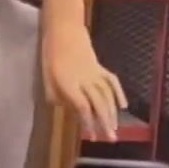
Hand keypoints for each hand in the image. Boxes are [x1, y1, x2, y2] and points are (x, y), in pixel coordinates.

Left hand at [42, 23, 126, 141]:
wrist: (64, 27)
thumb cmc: (51, 51)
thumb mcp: (45, 74)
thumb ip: (54, 94)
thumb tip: (65, 107)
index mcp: (68, 82)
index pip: (82, 106)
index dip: (87, 122)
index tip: (90, 136)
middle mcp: (84, 79)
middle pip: (98, 103)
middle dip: (104, 122)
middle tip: (110, 139)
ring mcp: (94, 72)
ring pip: (107, 94)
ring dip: (112, 113)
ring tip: (115, 128)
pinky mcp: (99, 66)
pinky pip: (112, 81)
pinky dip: (119, 93)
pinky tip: (123, 105)